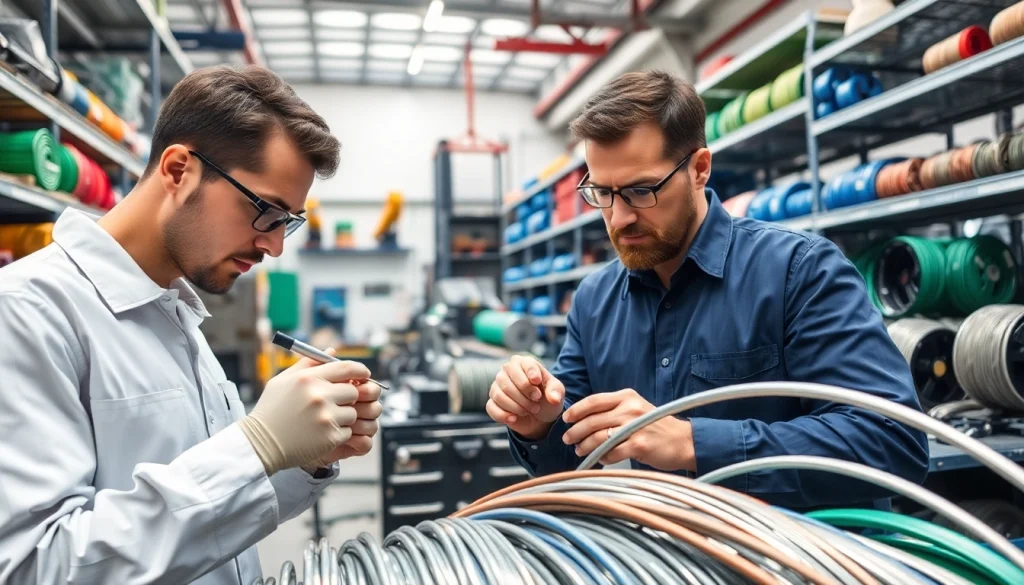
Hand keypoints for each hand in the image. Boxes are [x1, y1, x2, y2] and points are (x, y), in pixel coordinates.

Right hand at [237, 351, 372, 475]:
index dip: (360, 371)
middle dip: (348, 397)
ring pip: (352, 413)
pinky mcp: (330, 436)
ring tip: (322, 421)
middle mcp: (319, 395)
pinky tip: (320, 434)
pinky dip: (338, 433)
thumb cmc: (271, 411)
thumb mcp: (283, 381)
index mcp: (308, 378)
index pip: (347, 368)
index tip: (364, 375)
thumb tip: (332, 351)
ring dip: (343, 417)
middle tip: (337, 402)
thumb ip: (309, 364)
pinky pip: (348, 431)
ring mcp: (326, 417)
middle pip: (354, 391)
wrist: (261, 444)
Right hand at [485, 355, 564, 439]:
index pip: (522, 364)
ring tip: (530, 410)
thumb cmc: (546, 398)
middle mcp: (507, 371)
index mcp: (523, 363)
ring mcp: (497, 386)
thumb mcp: (556, 392)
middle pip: (507, 382)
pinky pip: (492, 408)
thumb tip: (553, 398)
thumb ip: (555, 392)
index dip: (531, 374)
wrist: (540, 416)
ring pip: (499, 396)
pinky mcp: (492, 402)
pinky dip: (504, 415)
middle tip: (536, 402)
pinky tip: (515, 418)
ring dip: (516, 407)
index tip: (538, 383)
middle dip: (524, 396)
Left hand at [561, 388, 693, 469]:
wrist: (684, 441)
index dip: (576, 410)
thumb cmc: (657, 426)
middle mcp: (630, 408)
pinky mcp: (639, 445)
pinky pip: (611, 453)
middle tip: (568, 439)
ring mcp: (634, 426)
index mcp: (627, 396)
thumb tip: (585, 419)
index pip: (594, 401)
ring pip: (598, 437)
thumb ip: (614, 410)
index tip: (566, 419)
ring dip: (585, 446)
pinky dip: (603, 457)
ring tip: (580, 451)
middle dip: (575, 431)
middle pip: (592, 420)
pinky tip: (601, 459)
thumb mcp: (636, 409)